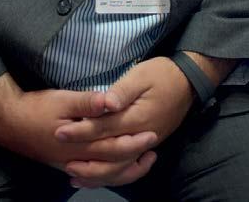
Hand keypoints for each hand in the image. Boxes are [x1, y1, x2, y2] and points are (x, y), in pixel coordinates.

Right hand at [0, 73, 157, 180]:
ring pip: (104, 175)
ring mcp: (72, 164)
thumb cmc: (37, 107)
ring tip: (143, 161)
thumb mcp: (61, 99)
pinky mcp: (67, 164)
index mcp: (80, 142)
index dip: (134, 142)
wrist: (10, 122)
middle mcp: (78, 158)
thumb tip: (111, 101)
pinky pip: (93, 176)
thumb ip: (88, 102)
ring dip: (125, 170)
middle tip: (154, 146)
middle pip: (113, 163)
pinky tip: (115, 171)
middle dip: (135, 155)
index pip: (113, 146)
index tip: (152, 133)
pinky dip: (108, 175)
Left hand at [53, 57, 195, 188]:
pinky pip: (128, 165)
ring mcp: (146, 143)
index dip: (80, 131)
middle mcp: (141, 135)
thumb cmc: (162, 73)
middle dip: (83, 155)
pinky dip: (112, 173)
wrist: (189, 81)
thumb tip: (106, 103)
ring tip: (74, 174)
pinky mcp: (148, 144)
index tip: (60, 132)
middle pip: (109, 152)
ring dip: (96, 172)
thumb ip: (122, 91)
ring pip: (119, 166)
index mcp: (136, 118)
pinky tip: (98, 174)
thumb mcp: (141, 75)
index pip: (103, 128)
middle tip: (60, 158)